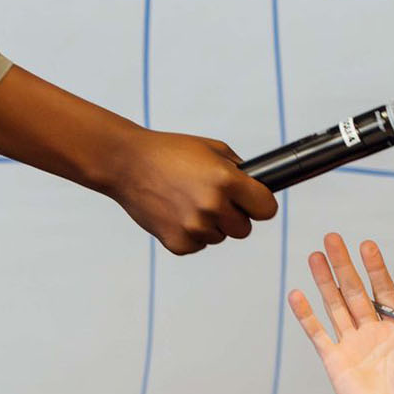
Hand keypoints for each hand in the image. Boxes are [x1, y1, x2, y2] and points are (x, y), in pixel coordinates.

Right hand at [103, 127, 277, 254]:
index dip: (260, 204)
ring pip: (220, 237)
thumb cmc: (170, 152)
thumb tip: (258, 189)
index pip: (267, 209)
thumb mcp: (212, 149)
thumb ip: (239, 171)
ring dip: (211, 224)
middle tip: (213, 198)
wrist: (127, 163)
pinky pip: (199, 244)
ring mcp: (194, 228)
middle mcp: (212, 207)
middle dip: (235, 215)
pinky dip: (191, 233)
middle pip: (245, 229)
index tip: (252, 201)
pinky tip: (176, 212)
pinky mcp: (178, 244)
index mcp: (226, 181)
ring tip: (188, 200)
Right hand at [287, 233, 393, 393]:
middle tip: (333, 239)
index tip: (367, 245)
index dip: (375, 268)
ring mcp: (351, 344)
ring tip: (315, 256)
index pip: (383, 289)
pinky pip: (317, 333)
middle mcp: (371, 331)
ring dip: (325, 281)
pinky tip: (298, 295)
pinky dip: (306, 315)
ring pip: (335, 305)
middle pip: (354, 291)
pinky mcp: (334, 360)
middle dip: (344, 265)